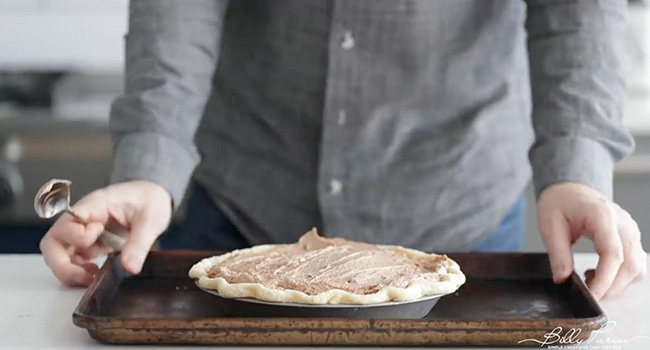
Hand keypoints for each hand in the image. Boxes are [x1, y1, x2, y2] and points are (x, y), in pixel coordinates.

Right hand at [40, 181, 171, 286]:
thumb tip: (129, 268)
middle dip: (63, 265)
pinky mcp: (90, 244)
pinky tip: (95, 275)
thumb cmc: (150, 200)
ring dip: (69, 271)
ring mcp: (84, 233)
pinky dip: (78, 272)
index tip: (100, 234)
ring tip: (92, 279)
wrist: (154, 197)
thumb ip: (140, 242)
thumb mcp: (151, 220)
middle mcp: (82, 220)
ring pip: (59, 254)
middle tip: (87, 275)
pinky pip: (73, 260)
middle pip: (53, 242)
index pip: (66, 222)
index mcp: (94, 205)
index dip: (77, 236)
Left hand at [537, 182, 646, 298]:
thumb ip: (558, 253)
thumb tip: (563, 279)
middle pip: (630, 265)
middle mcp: (623, 224)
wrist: (569, 188)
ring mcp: (630, 231)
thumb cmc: (560, 202)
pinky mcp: (631, 238)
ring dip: (618, 283)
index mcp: (602, 216)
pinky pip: (636, 263)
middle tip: (587, 291)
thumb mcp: (550, 226)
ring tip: (590, 279)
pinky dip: (621, 276)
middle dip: (611, 286)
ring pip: (637, 267)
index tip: (591, 294)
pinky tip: (599, 272)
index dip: (604, 279)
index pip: (613, 254)